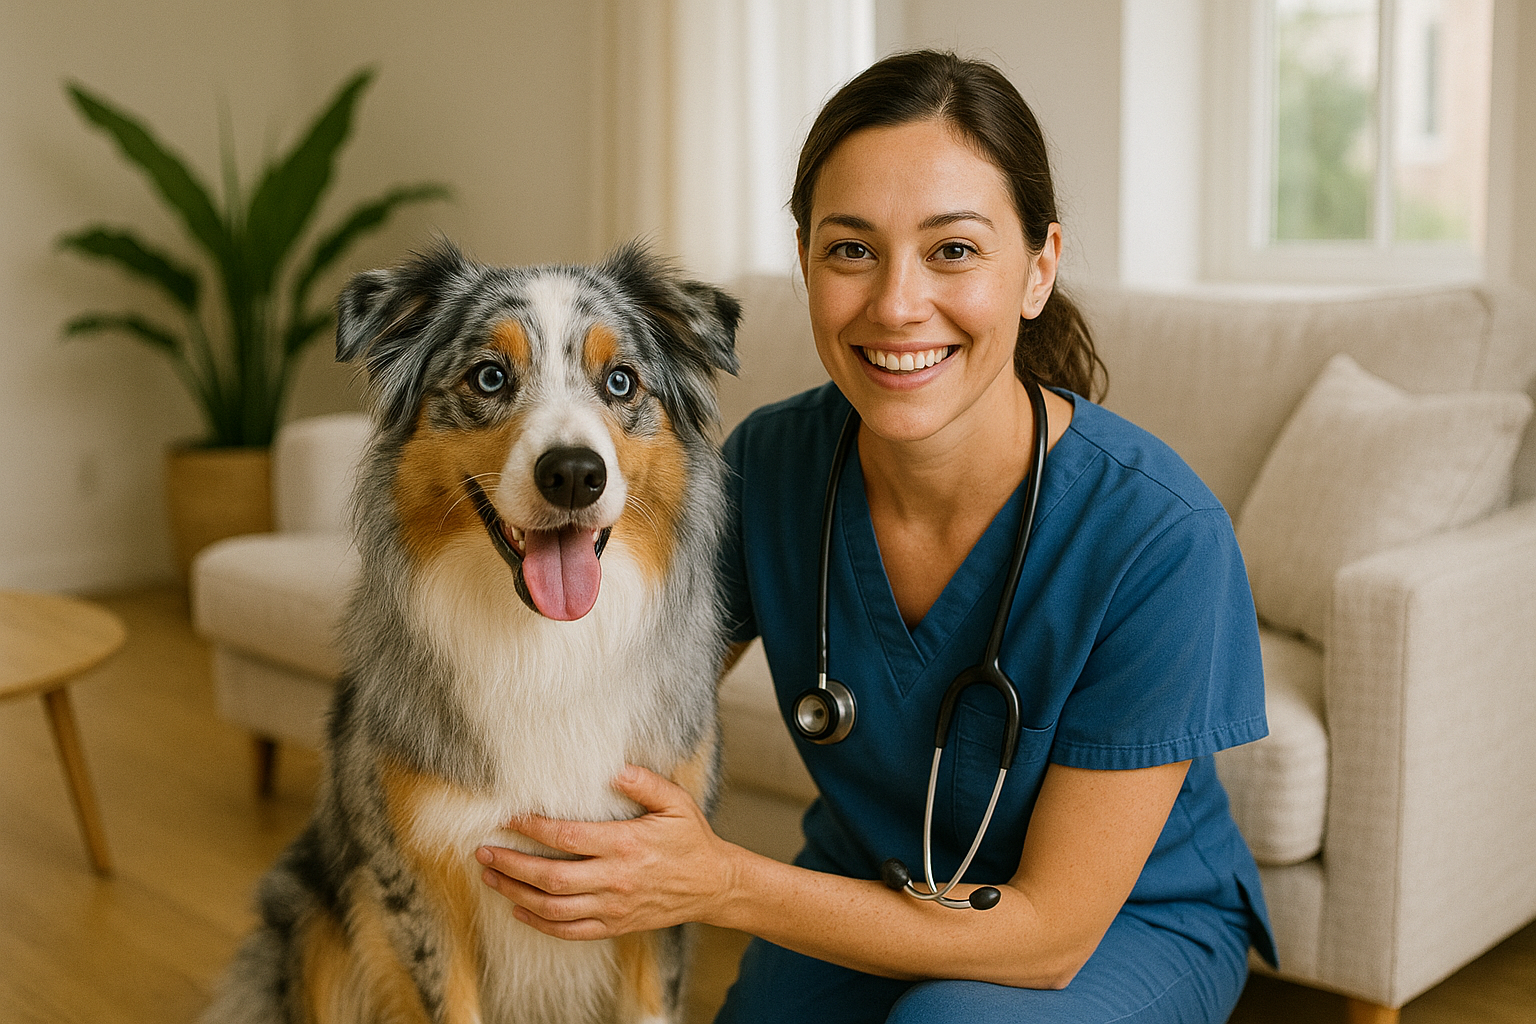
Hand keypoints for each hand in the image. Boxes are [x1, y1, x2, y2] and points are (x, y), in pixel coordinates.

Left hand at [476, 765, 736, 939]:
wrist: (713, 885)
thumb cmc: (691, 840)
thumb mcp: (676, 802)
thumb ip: (645, 783)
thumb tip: (613, 769)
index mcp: (625, 845)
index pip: (567, 838)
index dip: (533, 828)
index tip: (510, 818)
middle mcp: (614, 879)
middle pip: (550, 877)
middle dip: (511, 863)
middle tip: (484, 851)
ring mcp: (612, 906)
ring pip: (553, 907)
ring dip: (516, 893)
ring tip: (491, 878)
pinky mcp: (614, 925)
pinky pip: (569, 930)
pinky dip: (539, 923)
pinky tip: (519, 909)